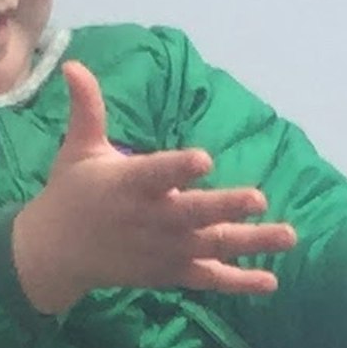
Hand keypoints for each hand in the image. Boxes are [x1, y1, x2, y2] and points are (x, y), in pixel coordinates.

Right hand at [5, 65, 298, 321]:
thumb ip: (88, 108)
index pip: (158, 174)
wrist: (57, 253)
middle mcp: (151, 219)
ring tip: (289, 235)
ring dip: (251, 242)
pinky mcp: (171, 273)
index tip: (205, 159)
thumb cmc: (73, 192)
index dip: (180, 168)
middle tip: (258, 198)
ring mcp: (164, 250)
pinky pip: (209, 279)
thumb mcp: (78, 148)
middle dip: (226, 207)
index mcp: (129, 185)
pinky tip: (271, 280)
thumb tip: (74, 65)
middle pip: (193, 214)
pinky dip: (239, 283)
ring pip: (212, 246)